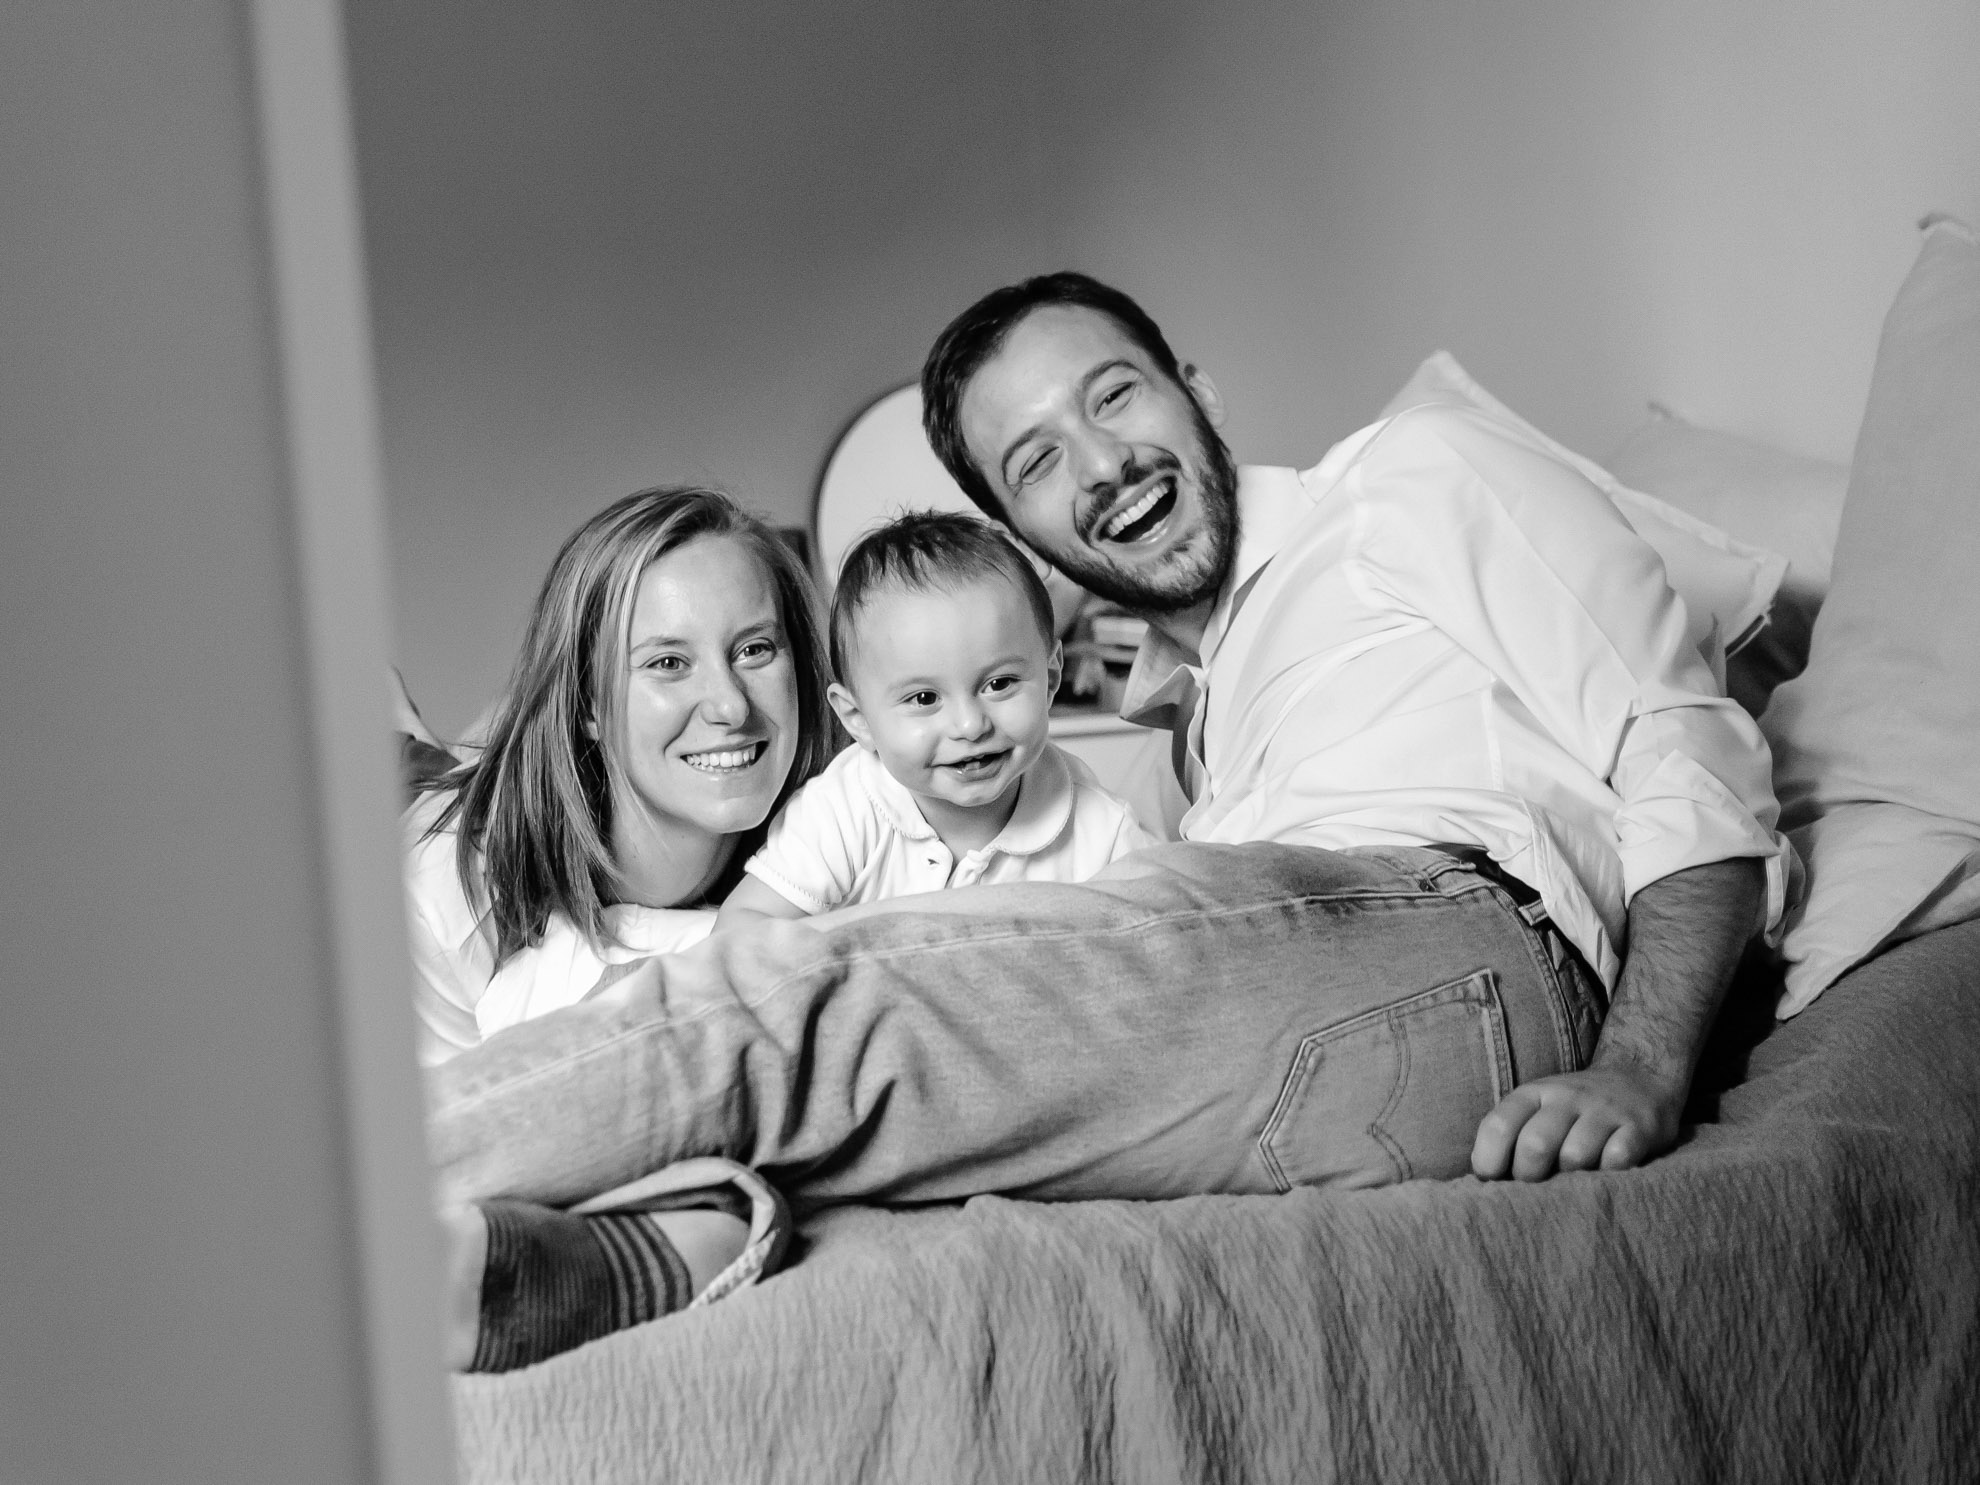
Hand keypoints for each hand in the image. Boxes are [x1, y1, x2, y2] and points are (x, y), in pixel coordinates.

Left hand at [1469, 1065, 1682, 1181]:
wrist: (1642, 1079)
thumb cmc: (1577, 1109)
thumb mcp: (1539, 1107)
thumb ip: (1512, 1134)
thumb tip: (1482, 1181)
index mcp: (1533, 1093)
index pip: (1499, 1125)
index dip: (1487, 1160)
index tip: (1491, 1182)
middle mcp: (1566, 1097)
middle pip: (1535, 1145)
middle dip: (1528, 1177)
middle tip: (1536, 1187)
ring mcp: (1603, 1111)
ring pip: (1574, 1156)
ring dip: (1569, 1180)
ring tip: (1571, 1182)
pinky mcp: (1638, 1127)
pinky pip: (1617, 1159)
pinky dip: (1607, 1175)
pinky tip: (1604, 1175)